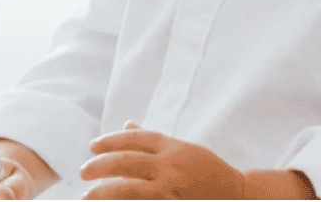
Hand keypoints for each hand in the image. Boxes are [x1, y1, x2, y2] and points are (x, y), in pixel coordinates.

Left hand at [80, 121, 245, 199]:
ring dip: (106, 192)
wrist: (238, 193)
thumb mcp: (183, 149)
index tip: (92, 146)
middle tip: (82, 171)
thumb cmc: (207, 171)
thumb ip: (154, 140)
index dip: (111, 141)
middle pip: (129, 161)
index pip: (136, 140)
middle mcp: (172, 166)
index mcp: (173, 148)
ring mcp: (173, 189)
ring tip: (87, 196)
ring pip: (132, 188)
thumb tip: (127, 126)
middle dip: (101, 165)